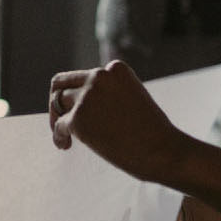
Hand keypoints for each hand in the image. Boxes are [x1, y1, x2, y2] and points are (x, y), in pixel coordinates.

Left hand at [49, 60, 188, 182]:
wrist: (163, 152)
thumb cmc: (153, 132)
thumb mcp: (132, 99)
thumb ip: (109, 94)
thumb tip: (80, 103)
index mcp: (115, 68)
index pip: (84, 75)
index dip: (79, 94)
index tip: (83, 111)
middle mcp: (99, 76)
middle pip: (61, 83)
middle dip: (57, 100)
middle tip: (60, 118)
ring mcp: (87, 97)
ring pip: (57, 103)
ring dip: (57, 119)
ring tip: (66, 138)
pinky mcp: (78, 119)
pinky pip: (58, 125)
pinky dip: (59, 136)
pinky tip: (65, 146)